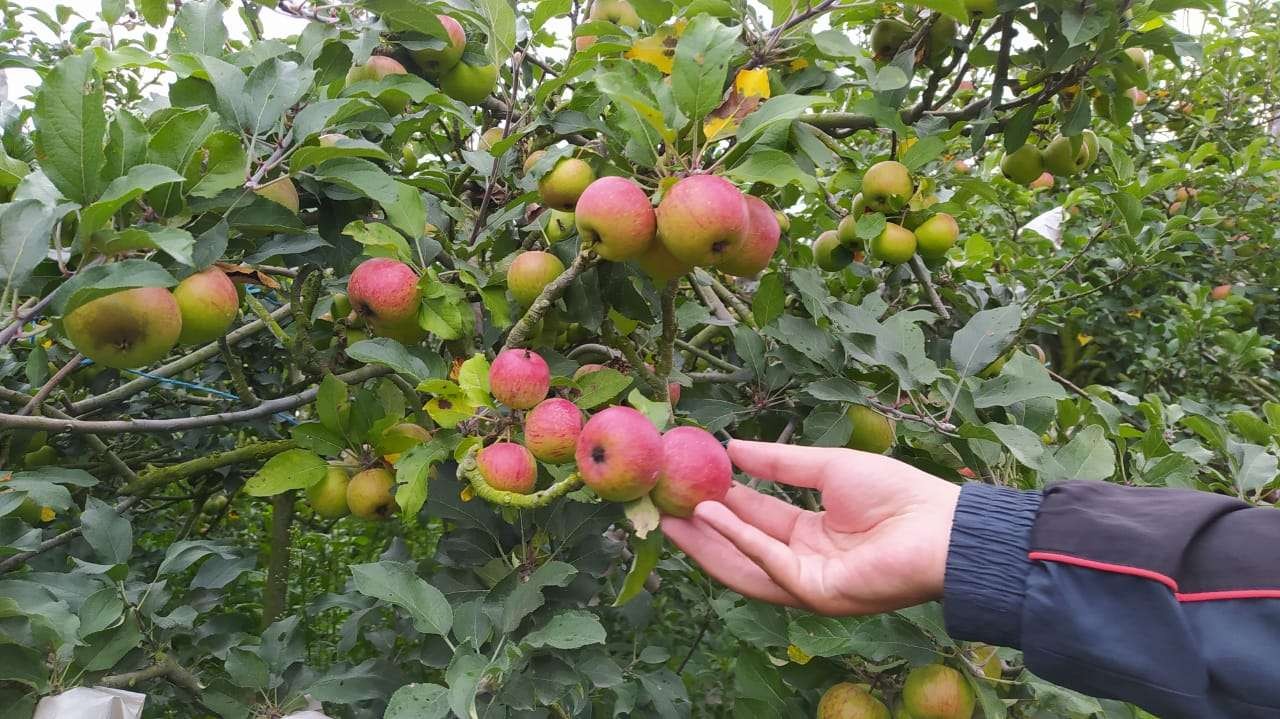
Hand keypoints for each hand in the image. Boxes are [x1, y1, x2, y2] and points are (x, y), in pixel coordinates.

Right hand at [661, 440, 960, 615]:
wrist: (941, 526)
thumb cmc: (896, 494)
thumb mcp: (826, 468)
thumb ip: (780, 462)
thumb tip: (733, 447)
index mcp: (811, 535)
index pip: (755, 519)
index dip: (721, 501)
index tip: (688, 480)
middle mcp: (804, 561)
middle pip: (741, 548)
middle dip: (701, 528)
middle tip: (664, 504)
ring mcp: (808, 582)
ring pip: (745, 564)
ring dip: (708, 541)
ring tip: (672, 515)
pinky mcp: (816, 593)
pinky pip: (769, 564)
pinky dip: (740, 539)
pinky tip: (713, 515)